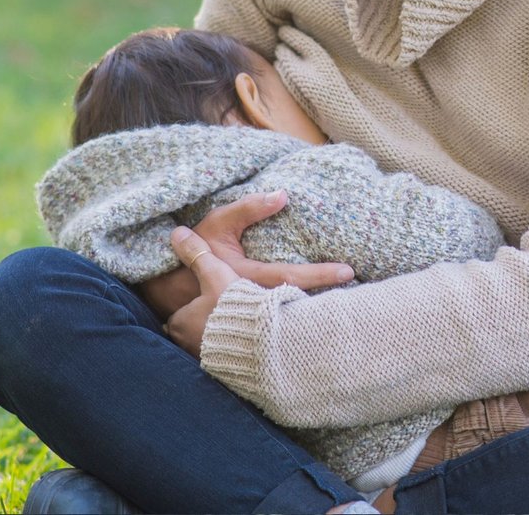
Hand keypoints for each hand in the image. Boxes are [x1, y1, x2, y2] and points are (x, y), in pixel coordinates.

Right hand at [136, 191, 354, 318]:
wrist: (166, 290)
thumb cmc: (193, 253)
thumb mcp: (218, 224)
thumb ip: (249, 208)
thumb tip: (283, 195)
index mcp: (244, 277)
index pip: (290, 276)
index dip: (320, 275)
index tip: (349, 271)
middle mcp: (247, 303)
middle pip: (295, 307)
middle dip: (327, 305)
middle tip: (361, 299)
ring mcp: (245, 321)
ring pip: (287, 323)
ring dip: (315, 318)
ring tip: (348, 313)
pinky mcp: (243, 331)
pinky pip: (275, 333)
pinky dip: (297, 329)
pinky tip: (318, 327)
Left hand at [164, 226, 241, 357]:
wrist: (260, 341)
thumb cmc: (232, 306)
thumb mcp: (215, 273)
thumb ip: (197, 253)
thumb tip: (178, 232)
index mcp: (181, 321)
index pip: (178, 314)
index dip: (190, 305)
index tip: (204, 299)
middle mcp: (188, 343)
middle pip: (190, 330)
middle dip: (202, 322)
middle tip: (218, 312)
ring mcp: (205, 358)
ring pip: (206, 343)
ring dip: (217, 335)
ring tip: (234, 324)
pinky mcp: (224, 368)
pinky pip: (222, 356)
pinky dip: (230, 348)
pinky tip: (243, 340)